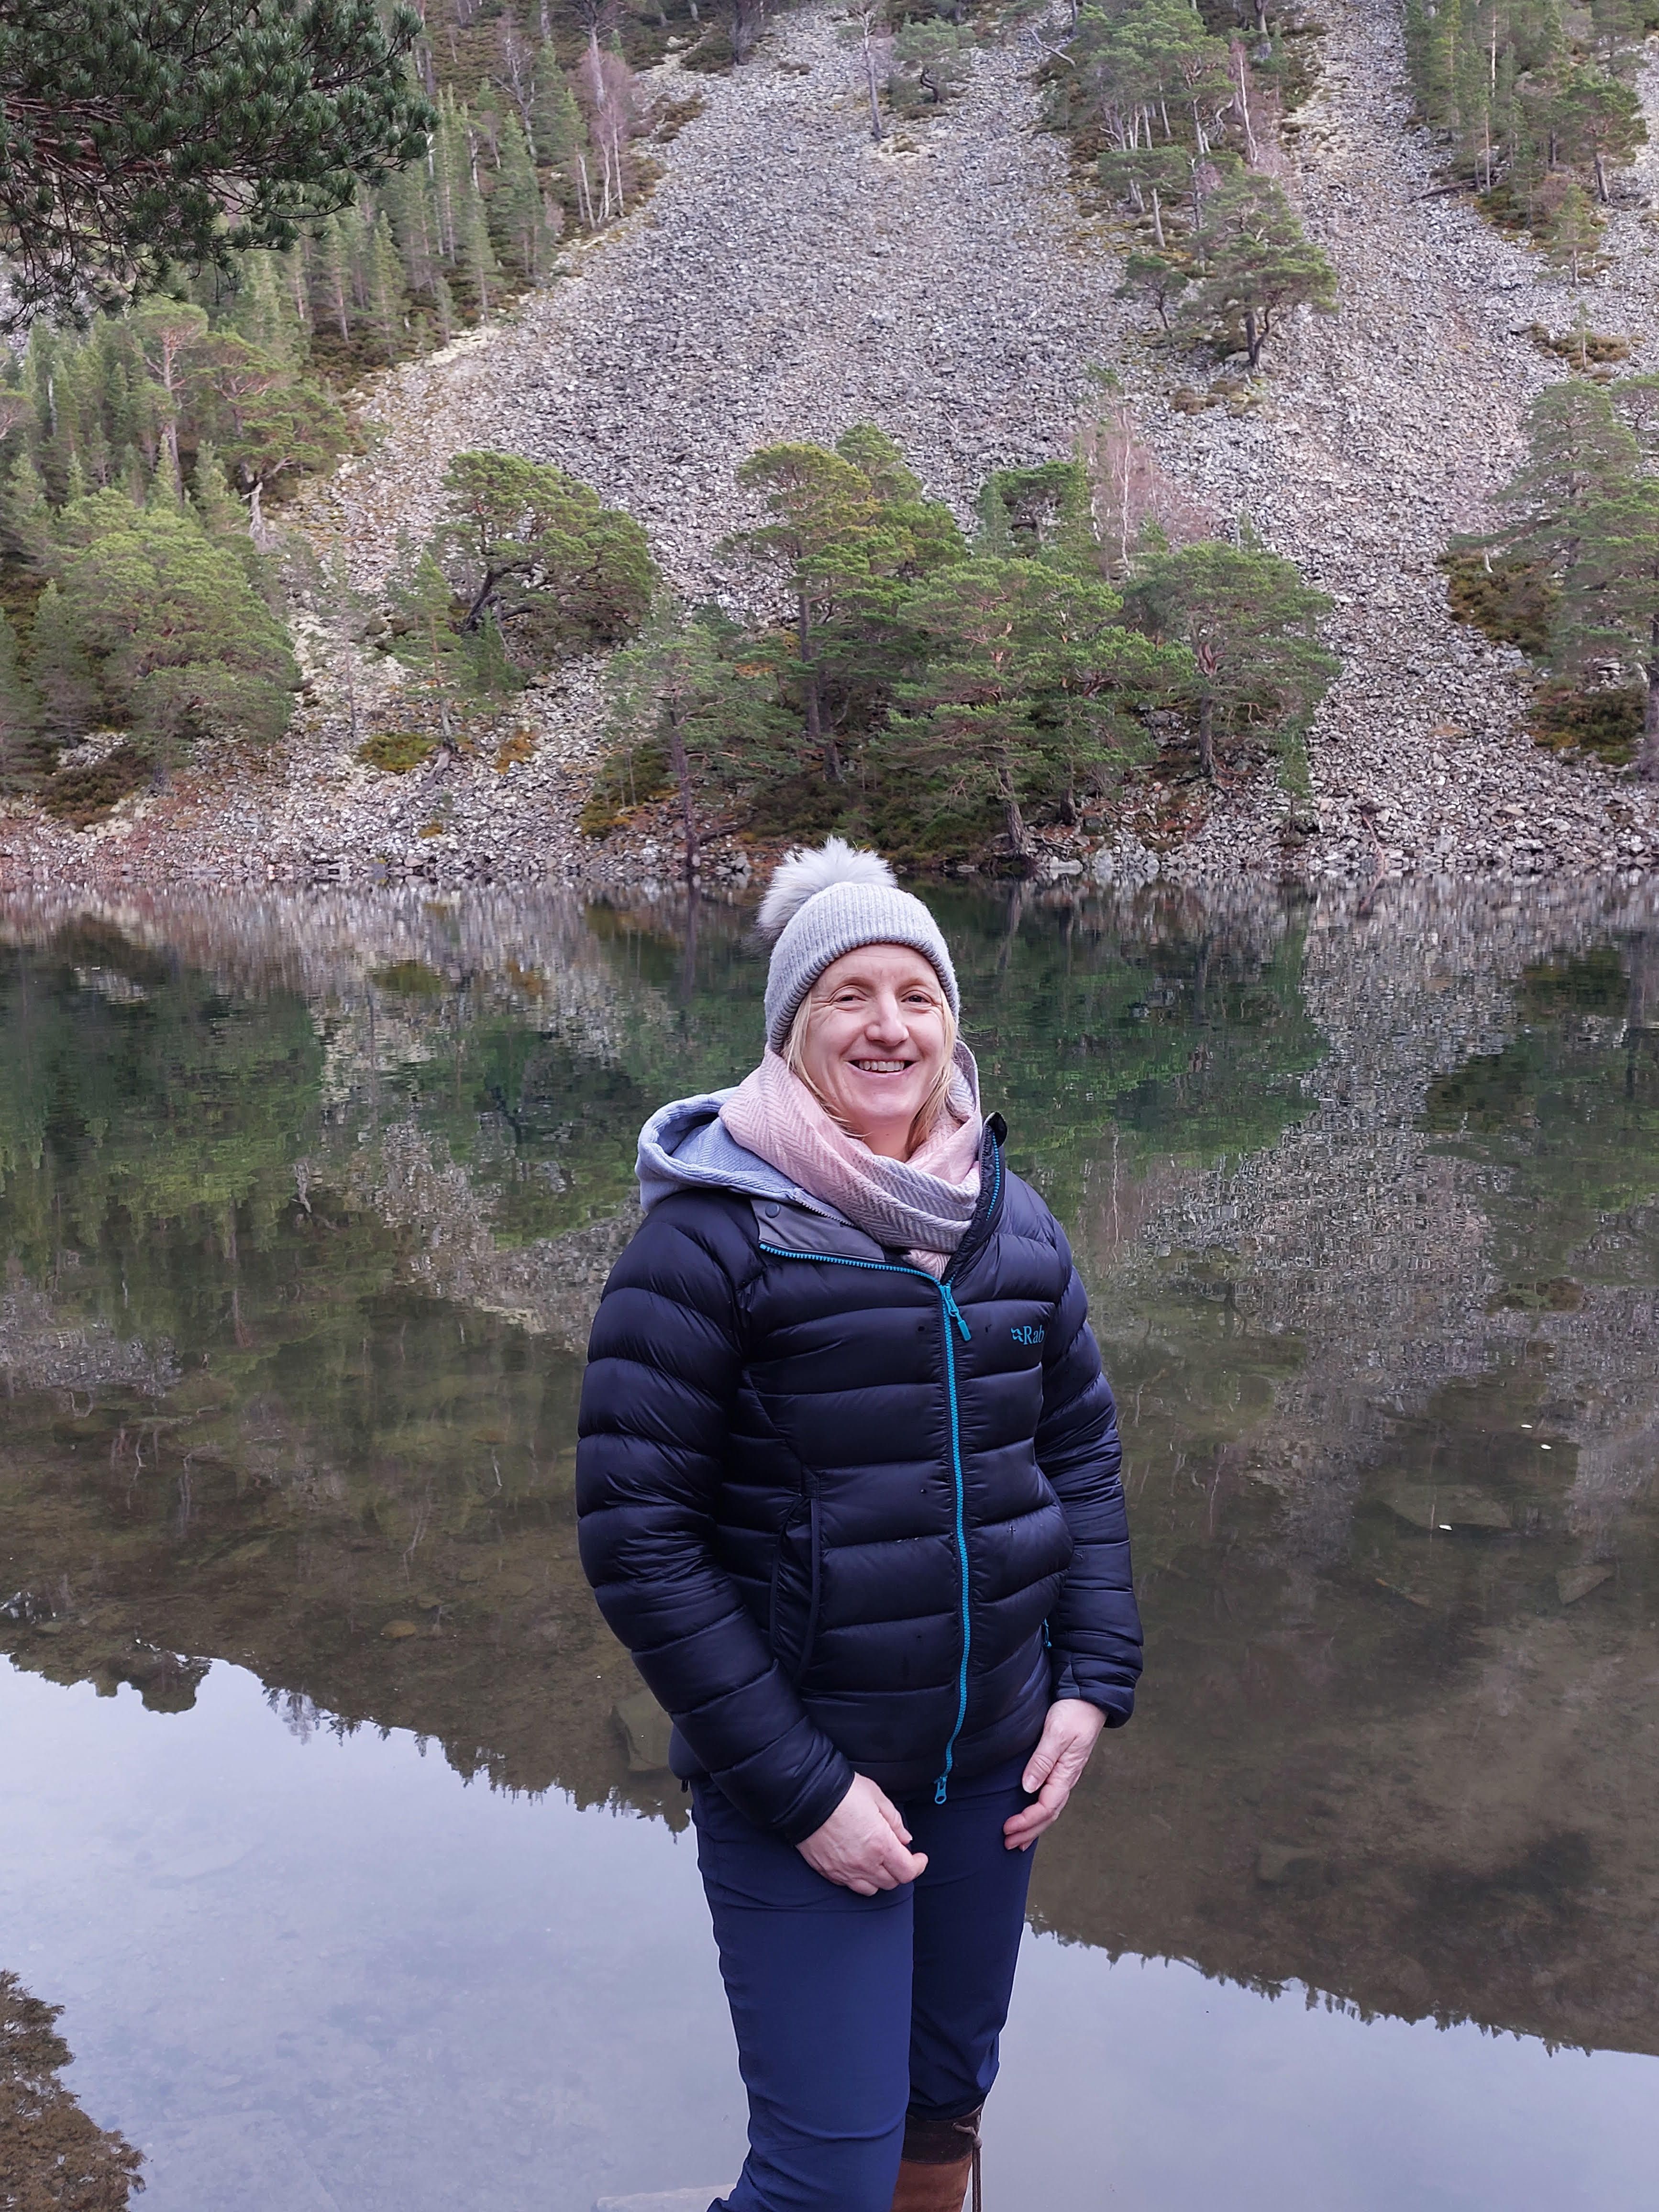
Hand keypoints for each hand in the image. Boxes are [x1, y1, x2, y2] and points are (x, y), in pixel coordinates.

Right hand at [798, 1773, 928, 1894]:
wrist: (806, 1796)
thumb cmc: (842, 1792)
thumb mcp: (876, 1797)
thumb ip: (894, 1821)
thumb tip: (905, 1838)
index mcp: (881, 1844)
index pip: (908, 1871)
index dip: (918, 1866)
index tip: (919, 1858)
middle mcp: (864, 1863)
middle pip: (891, 1883)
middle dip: (900, 1870)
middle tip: (898, 1855)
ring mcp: (845, 1871)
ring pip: (871, 1889)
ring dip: (880, 1878)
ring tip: (879, 1862)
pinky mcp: (828, 1871)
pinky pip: (849, 1885)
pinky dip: (858, 1879)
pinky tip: (858, 1864)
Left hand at [1003, 1699, 1104, 1851]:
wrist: (1089, 1698)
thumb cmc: (1074, 1713)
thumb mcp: (1056, 1734)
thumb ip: (1042, 1761)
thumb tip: (1028, 1788)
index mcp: (1066, 1774)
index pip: (1045, 1807)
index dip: (1026, 1820)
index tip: (1007, 1827)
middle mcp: (1067, 1779)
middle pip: (1048, 1815)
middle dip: (1029, 1831)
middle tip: (1008, 1844)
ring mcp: (1065, 1775)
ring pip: (1050, 1809)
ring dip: (1034, 1826)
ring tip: (1018, 1840)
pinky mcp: (1061, 1768)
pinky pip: (1050, 1798)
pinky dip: (1039, 1813)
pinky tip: (1032, 1816)